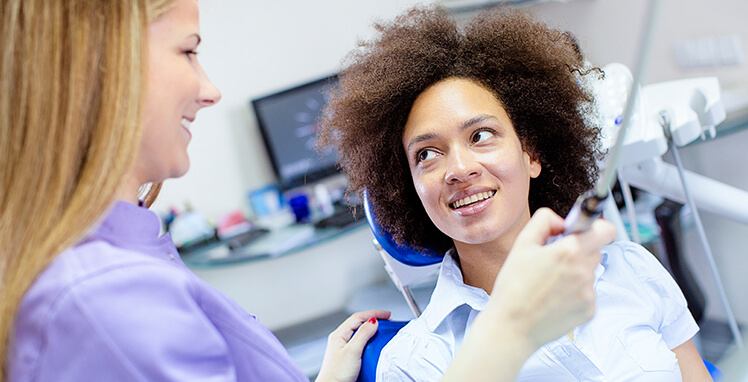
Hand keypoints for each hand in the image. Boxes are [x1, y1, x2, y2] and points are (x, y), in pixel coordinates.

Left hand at [315, 310, 390, 381]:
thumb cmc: (337, 374)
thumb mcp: (352, 351)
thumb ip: (363, 334)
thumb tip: (373, 321)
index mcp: (338, 335)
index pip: (358, 317)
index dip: (373, 313)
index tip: (387, 314)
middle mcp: (340, 340)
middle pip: (359, 324)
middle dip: (374, 320)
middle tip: (387, 321)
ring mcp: (343, 349)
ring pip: (360, 334)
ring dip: (372, 331)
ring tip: (383, 332)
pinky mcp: (348, 358)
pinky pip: (360, 344)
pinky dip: (369, 342)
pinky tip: (375, 346)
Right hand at [490, 207, 615, 349]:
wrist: (512, 326)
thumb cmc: (513, 287)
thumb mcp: (521, 244)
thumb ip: (544, 221)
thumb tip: (561, 221)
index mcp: (569, 251)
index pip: (605, 230)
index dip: (597, 227)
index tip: (585, 231)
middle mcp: (584, 271)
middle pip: (596, 250)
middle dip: (579, 250)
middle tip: (555, 260)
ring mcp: (588, 293)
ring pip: (590, 272)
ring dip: (576, 273)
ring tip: (550, 283)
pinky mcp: (589, 310)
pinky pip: (587, 293)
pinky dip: (574, 293)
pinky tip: (554, 298)